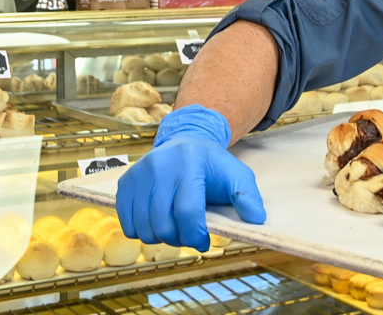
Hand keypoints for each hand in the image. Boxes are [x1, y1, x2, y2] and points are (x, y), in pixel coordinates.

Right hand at [116, 104, 266, 249]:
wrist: (184, 141)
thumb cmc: (212, 164)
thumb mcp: (236, 174)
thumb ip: (248, 196)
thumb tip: (257, 219)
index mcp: (189, 165)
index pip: (187, 211)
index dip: (196, 235)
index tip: (203, 242)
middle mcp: (160, 167)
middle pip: (163, 224)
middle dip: (178, 239)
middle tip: (188, 236)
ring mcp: (139, 174)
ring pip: (144, 227)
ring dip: (160, 238)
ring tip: (174, 229)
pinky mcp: (125, 183)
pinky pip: (127, 223)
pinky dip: (141, 232)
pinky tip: (156, 222)